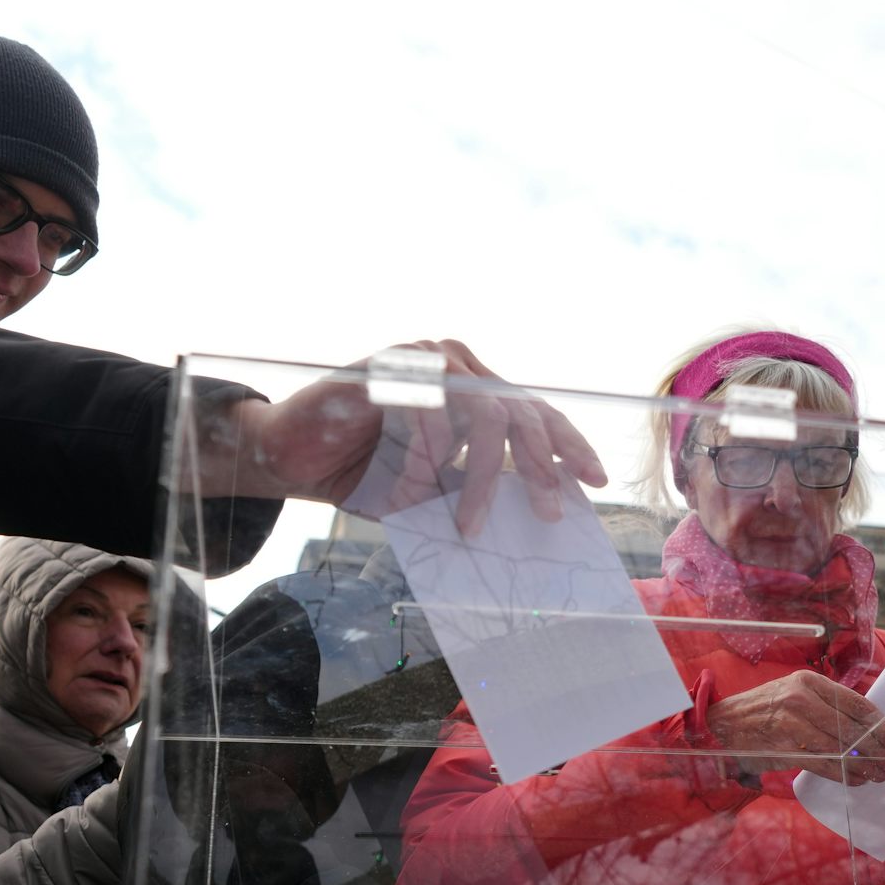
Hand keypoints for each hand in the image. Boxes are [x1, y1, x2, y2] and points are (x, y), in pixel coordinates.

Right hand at [223, 340, 606, 535]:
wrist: (289, 456)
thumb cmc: (364, 472)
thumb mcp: (433, 489)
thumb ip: (476, 489)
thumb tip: (532, 515)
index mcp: (474, 388)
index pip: (535, 411)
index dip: (568, 445)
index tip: (596, 482)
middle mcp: (456, 365)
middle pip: (522, 410)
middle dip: (540, 467)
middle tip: (547, 514)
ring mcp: (423, 359)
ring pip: (484, 416)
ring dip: (479, 479)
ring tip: (465, 524)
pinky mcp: (388, 367)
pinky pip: (430, 417)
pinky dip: (423, 465)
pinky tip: (406, 494)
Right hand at [701, 670, 884, 784]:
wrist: (720, 724)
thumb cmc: (762, 710)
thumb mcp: (793, 693)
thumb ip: (824, 704)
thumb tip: (864, 726)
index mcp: (809, 681)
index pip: (854, 702)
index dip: (879, 722)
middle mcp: (802, 699)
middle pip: (850, 728)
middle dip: (877, 748)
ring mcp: (792, 724)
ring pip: (840, 748)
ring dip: (864, 765)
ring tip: (880, 775)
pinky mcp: (785, 749)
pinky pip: (823, 765)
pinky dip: (843, 775)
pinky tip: (856, 780)